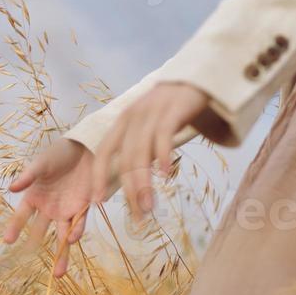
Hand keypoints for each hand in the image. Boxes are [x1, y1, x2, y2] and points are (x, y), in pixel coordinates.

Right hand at [2, 138, 93, 277]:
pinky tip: (73, 238)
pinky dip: (77, 230)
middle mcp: (49, 207)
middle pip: (40, 230)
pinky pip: (79, 222)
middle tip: (29, 259)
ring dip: (61, 251)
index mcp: (35, 196)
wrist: (86, 147)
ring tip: (59, 273)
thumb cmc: (60, 154)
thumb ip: (29, 176)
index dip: (15, 227)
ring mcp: (66, 208)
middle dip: (35, 245)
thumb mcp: (42, 163)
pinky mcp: (84, 206)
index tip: (8, 240)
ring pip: (62, 234)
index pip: (22, 215)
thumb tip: (12, 188)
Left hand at [90, 81, 211, 224]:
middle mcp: (133, 116)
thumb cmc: (173, 107)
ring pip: (142, 152)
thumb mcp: (150, 124)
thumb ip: (141, 147)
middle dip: (130, 191)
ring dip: (144, 183)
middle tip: (138, 217)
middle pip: (125, 159)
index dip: (98, 177)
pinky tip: (165, 175)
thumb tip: (135, 182)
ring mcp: (153, 112)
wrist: (198, 77)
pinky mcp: (173, 109)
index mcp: (123, 121)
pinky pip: (163, 136)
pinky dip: (162, 156)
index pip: (103, 152)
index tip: (97, 202)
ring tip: (149, 206)